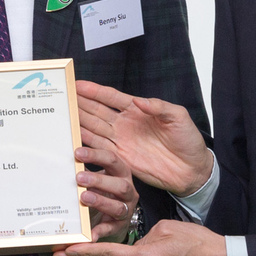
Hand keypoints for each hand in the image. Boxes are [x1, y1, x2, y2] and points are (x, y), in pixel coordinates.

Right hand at [75, 81, 212, 196]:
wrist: (193, 171)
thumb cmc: (188, 141)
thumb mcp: (178, 117)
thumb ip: (159, 107)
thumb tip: (139, 101)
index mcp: (138, 110)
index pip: (111, 97)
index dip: (94, 90)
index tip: (77, 84)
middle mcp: (126, 124)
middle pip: (97, 111)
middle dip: (80, 103)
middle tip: (62, 96)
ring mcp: (122, 141)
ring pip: (94, 128)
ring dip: (79, 121)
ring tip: (63, 113)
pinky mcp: (121, 159)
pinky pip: (100, 148)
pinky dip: (86, 142)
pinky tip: (75, 136)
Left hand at [76, 132, 139, 241]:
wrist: (113, 217)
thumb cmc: (102, 190)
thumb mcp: (96, 176)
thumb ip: (84, 165)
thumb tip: (63, 149)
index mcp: (121, 173)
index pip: (112, 159)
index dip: (96, 155)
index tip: (77, 152)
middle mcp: (127, 190)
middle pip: (119, 183)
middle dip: (99, 179)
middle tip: (78, 177)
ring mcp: (125, 209)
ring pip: (117, 206)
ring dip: (100, 201)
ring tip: (83, 198)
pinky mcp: (119, 226)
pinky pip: (110, 229)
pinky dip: (100, 231)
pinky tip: (90, 233)